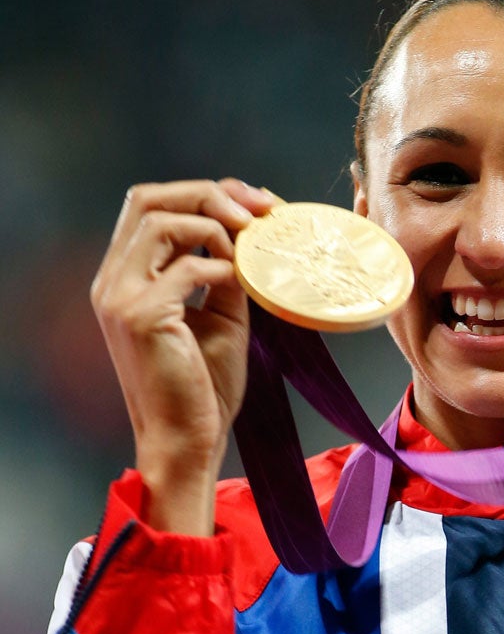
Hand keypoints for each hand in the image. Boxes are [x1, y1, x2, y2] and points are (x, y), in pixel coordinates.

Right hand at [90, 178, 273, 533]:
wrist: (187, 440)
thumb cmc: (203, 385)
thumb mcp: (221, 315)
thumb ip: (226, 272)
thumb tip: (251, 234)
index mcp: (126, 276)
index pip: (151, 205)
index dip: (205, 193)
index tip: (256, 202)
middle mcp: (113, 280)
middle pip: (148, 198)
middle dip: (209, 193)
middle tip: (260, 209)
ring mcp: (119, 297)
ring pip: (159, 221)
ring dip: (215, 224)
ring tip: (251, 244)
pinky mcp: (139, 317)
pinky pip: (184, 268)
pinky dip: (221, 267)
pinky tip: (242, 282)